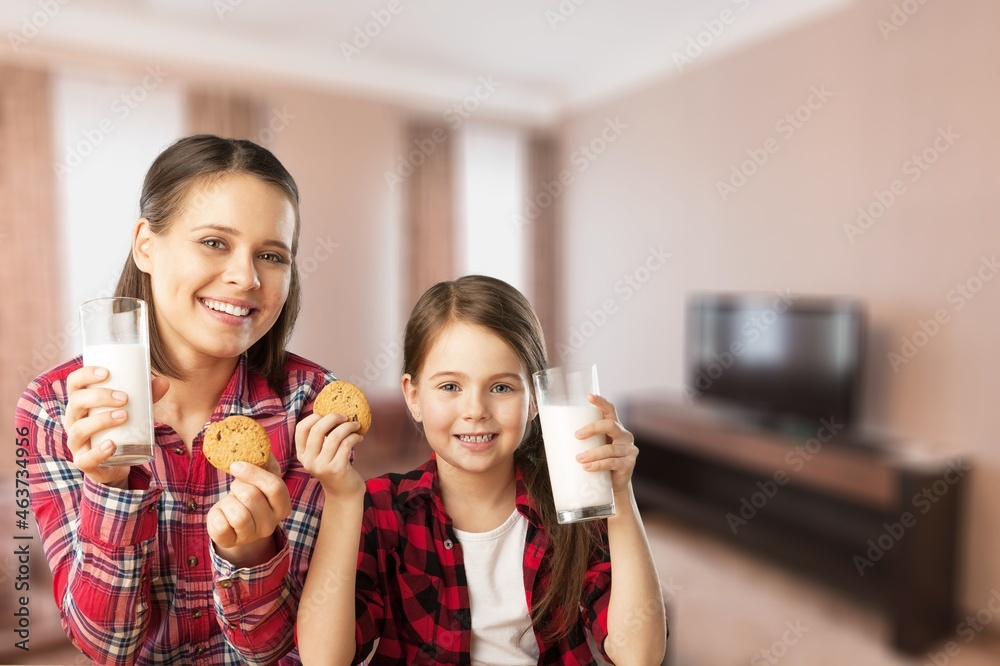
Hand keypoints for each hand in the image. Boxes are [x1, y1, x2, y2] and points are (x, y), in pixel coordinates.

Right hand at [63, 366, 168, 488]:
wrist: (117, 461)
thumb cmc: (120, 428)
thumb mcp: (132, 410)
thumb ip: (147, 397)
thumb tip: (164, 382)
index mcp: (81, 404)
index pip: (74, 384)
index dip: (85, 375)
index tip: (106, 372)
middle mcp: (74, 421)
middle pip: (76, 402)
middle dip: (99, 397)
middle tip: (124, 398)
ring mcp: (76, 443)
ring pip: (79, 429)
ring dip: (101, 420)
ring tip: (124, 416)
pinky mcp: (84, 462)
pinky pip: (86, 458)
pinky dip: (98, 451)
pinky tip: (111, 445)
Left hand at [207, 455, 290, 566]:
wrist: (235, 522)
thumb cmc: (250, 493)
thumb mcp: (260, 477)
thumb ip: (263, 459)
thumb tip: (257, 437)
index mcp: (282, 507)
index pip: (275, 487)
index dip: (254, 473)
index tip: (236, 465)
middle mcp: (270, 525)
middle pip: (252, 497)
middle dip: (238, 486)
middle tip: (235, 485)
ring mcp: (251, 537)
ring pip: (238, 515)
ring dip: (227, 501)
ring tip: (229, 501)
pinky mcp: (230, 542)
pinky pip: (220, 526)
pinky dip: (215, 514)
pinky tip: (221, 513)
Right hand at [295, 413, 364, 499]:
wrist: (343, 493)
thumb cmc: (334, 468)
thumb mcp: (321, 455)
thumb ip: (320, 438)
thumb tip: (330, 412)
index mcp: (302, 454)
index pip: (301, 428)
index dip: (314, 417)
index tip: (327, 415)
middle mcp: (309, 461)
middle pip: (317, 429)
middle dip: (333, 418)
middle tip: (345, 417)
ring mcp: (322, 466)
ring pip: (335, 436)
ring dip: (348, 427)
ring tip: (356, 426)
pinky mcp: (337, 469)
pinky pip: (346, 444)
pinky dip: (355, 437)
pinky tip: (359, 438)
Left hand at [574, 394, 638, 493]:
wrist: (613, 485)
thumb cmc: (598, 462)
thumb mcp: (590, 448)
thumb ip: (577, 440)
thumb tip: (547, 435)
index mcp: (614, 426)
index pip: (609, 409)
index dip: (600, 402)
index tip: (588, 396)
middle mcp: (624, 435)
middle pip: (610, 425)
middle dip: (593, 428)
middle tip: (576, 435)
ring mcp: (629, 450)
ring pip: (609, 448)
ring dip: (593, 453)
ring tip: (579, 458)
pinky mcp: (629, 464)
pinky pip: (613, 463)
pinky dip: (599, 465)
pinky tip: (588, 467)